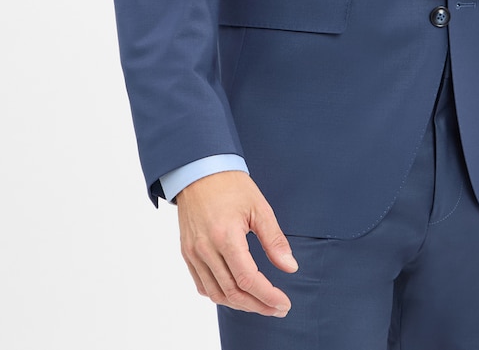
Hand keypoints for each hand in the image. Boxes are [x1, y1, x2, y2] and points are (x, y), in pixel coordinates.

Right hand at [176, 171, 296, 315]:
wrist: (199, 170)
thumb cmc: (231, 185)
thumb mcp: (259, 207)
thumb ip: (274, 240)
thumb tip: (290, 267)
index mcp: (226, 235)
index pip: (248, 279)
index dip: (268, 296)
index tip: (284, 303)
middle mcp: (206, 248)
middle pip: (232, 292)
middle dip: (257, 305)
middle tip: (277, 308)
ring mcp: (193, 253)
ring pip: (216, 293)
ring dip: (240, 304)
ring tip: (260, 303)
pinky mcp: (187, 253)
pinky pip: (202, 285)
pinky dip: (220, 294)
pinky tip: (236, 293)